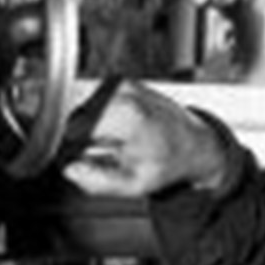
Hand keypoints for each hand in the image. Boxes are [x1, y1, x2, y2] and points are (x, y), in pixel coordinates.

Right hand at [61, 78, 232, 198]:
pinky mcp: (120, 81)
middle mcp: (123, 91)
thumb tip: (70, 170)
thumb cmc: (168, 162)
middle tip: (105, 157)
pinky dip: (100, 120)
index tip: (78, 163)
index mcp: (126, 114)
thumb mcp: (135, 182)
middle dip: (81, 141)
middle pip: (75, 120)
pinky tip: (119, 131)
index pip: (73, 130)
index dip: (70, 151)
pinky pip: (94, 105)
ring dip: (91, 131)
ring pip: (82, 112)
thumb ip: (98, 180)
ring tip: (116, 144)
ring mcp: (121, 83)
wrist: (194, 143)